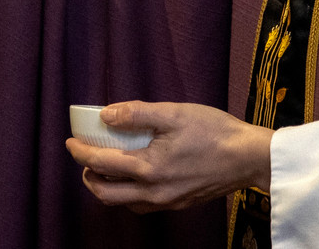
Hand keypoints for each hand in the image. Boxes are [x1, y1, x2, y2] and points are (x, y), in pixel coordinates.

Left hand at [65, 101, 272, 213]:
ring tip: (105, 165)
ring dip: (106, 187)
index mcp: (148, 168)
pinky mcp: (178, 203)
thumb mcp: (173, 113)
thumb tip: (106, 114)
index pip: (100, 164)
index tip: (70, 141)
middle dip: (87, 176)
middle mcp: (153, 192)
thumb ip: (137, 113)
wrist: (248, 157)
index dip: (80, 152)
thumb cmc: (214, 132)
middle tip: (84, 156)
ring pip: (123, 203)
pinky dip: (127, 193)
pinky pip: (142, 205)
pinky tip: (134, 175)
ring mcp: (166, 202)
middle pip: (105, 193)